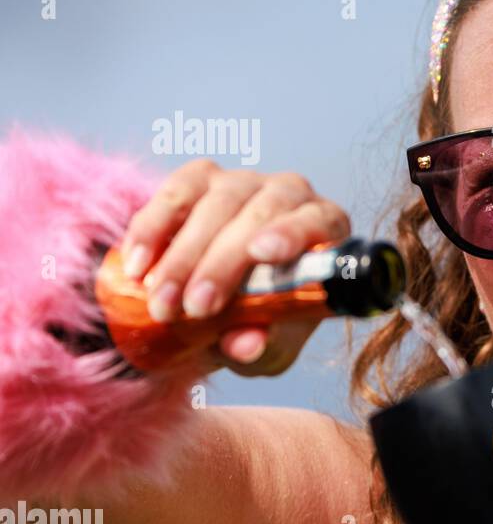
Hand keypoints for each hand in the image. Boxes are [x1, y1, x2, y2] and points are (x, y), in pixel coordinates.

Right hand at [118, 159, 350, 375]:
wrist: (219, 301)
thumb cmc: (263, 319)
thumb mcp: (271, 343)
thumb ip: (266, 344)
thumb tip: (245, 346)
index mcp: (325, 230)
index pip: (319, 221)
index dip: (292, 232)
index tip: (261, 253)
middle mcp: (291, 195)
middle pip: (259, 215)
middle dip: (221, 265)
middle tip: (194, 309)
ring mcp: (244, 182)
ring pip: (216, 204)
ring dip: (183, 256)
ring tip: (161, 302)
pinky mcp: (200, 178)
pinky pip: (175, 193)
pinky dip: (152, 230)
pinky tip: (137, 267)